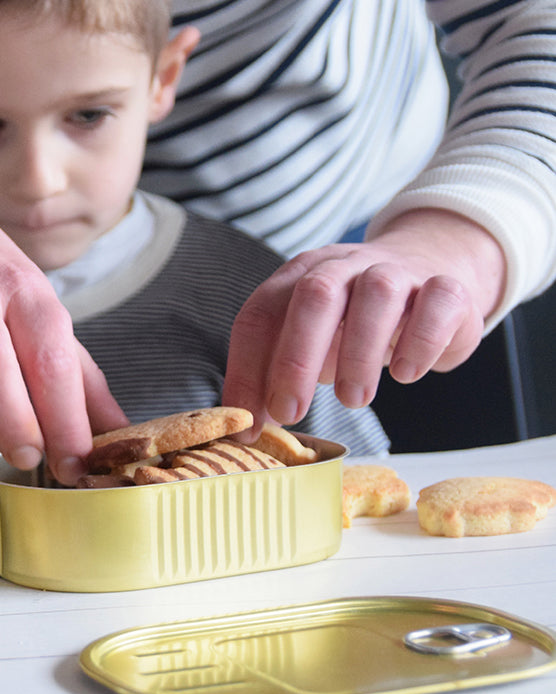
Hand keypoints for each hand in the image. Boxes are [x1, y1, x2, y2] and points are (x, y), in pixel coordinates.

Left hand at [223, 209, 506, 429]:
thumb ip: (280, 375)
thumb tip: (252, 427)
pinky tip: (406, 374)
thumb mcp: (312, 342)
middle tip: (289, 413)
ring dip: (359, 354)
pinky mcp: (445, 287)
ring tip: (353, 400)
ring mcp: (396, 271)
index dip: (247, 369)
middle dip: (295, 360)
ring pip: (376, 294)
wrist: (429, 273)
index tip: (247, 422)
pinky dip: (420, 341)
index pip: (260, 315)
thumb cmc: (355, 321)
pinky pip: (437, 301)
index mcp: (299, 277)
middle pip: (314, 296)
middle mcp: (343, 266)